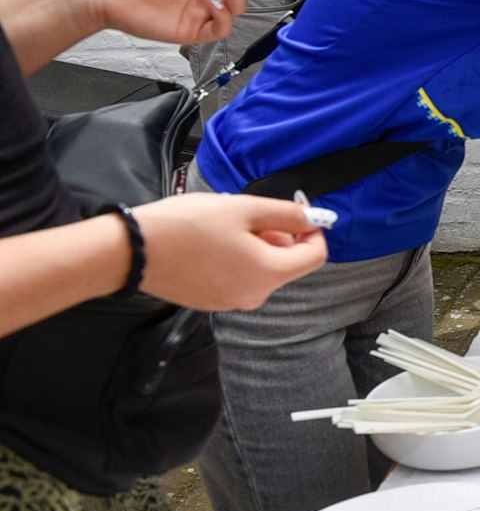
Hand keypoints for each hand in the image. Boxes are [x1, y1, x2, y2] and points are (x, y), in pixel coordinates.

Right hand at [133, 193, 326, 310]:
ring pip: (261, 269)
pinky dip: (236, 258)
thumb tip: (313, 218)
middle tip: (251, 213)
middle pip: (287, 263)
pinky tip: (210, 241)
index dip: (312, 230)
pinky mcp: (210, 301)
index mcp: (268, 274)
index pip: (315, 255)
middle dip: (279, 236)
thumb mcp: (244, 208)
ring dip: (256, 244)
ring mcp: (230, 302)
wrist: (133, 250)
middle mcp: (254, 295)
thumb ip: (286, 214)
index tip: (296, 212)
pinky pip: (238, 277)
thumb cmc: (187, 226)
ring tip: (226, 225)